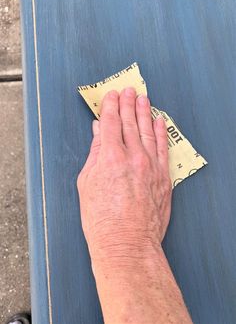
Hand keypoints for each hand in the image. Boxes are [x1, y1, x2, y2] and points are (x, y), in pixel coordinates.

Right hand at [77, 87, 171, 267]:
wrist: (127, 242)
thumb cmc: (102, 219)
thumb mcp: (87, 183)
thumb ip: (95, 154)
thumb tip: (98, 133)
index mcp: (110, 157)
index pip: (109, 123)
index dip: (110, 106)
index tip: (111, 96)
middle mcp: (132, 156)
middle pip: (130, 122)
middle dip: (127, 103)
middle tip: (128, 90)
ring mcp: (151, 165)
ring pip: (148, 131)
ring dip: (145, 112)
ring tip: (143, 98)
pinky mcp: (164, 177)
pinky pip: (163, 148)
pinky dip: (161, 132)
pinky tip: (159, 121)